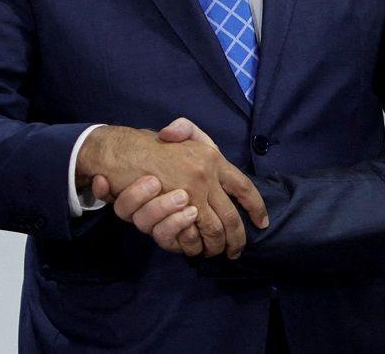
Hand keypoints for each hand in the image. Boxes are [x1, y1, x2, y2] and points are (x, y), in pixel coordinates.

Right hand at [77, 124, 267, 258]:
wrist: (122, 153)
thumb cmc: (153, 145)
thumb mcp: (179, 133)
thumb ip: (190, 132)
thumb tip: (197, 142)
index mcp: (211, 158)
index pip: (243, 186)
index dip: (256, 206)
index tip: (263, 222)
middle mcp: (204, 177)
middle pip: (230, 217)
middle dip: (236, 239)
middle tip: (236, 251)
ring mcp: (188, 196)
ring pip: (212, 230)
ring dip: (215, 245)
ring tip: (219, 252)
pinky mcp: (168, 212)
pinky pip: (189, 236)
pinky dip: (193, 245)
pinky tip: (197, 249)